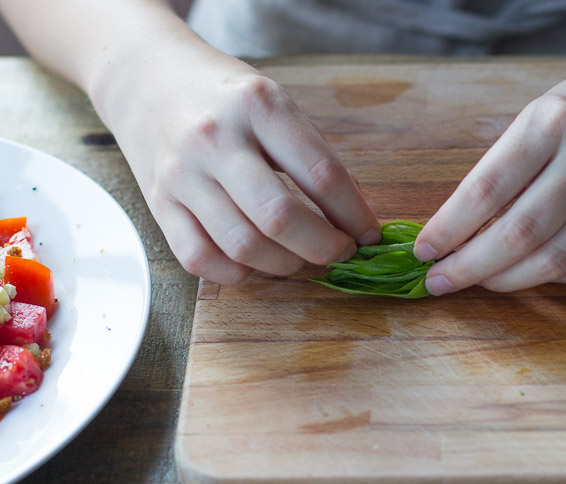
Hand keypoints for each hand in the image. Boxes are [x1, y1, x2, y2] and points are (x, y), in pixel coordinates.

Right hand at [95, 40, 379, 283]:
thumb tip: (351, 215)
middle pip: (280, 219)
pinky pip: (200, 259)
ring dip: (286, 266)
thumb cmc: (223, 94)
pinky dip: (237, 273)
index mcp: (258, 106)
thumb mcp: (273, 102)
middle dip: (325, 248)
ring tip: (303, 259)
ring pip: (243, 247)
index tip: (369, 234)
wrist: (144, 76)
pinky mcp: (157, 203)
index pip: (320, 174)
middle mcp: (216, 139)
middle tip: (341, 252)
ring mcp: (182, 175)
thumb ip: (309, 153)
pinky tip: (256, 262)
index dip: (354, 215)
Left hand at [415, 59, 565, 293]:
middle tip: (440, 280)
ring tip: (476, 281)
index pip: (487, 189)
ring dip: (504, 281)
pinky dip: (544, 276)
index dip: (450, 227)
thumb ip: (502, 171)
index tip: (423, 249)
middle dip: (470, 267)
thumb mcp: (536, 118)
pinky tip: (522, 272)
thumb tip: (456, 232)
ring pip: (552, 260)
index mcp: (553, 123)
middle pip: (518, 233)